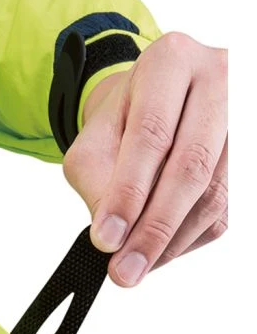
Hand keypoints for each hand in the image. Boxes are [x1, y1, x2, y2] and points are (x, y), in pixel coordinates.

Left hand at [63, 33, 227, 285]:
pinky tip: (162, 249)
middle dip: (153, 228)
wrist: (153, 104)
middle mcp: (220, 79)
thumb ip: (97, 180)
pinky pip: (229, 207)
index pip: (152, 135)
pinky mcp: (253, 154)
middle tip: (124, 271)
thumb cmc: (120, 121)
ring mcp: (245, 117)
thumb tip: (113, 236)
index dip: (129, 192)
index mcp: (171, 62)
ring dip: (173, 240)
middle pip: (192, 165)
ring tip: (137, 266)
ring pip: (215, 193)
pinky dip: (191, 237)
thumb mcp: (93, 139)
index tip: (106, 240)